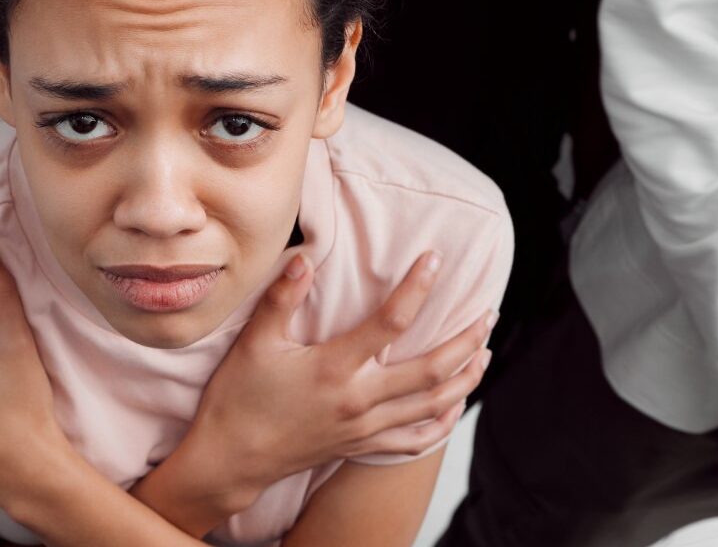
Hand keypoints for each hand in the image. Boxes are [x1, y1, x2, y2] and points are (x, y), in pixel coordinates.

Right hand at [182, 251, 494, 504]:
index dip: (417, 288)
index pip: (390, 322)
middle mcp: (358, 401)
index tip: (435, 260)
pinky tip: (454, 406)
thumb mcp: (254, 343)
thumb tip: (305, 258)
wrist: (230, 459)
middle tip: (487, 314)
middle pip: (431, 370)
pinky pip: (414, 441)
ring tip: (484, 352)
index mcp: (334, 369)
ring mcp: (363, 429)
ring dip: (465, 379)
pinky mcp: (360, 447)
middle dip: (465, 341)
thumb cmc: (238, 399)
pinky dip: (442, 424)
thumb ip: (282, 299)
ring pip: (432, 405)